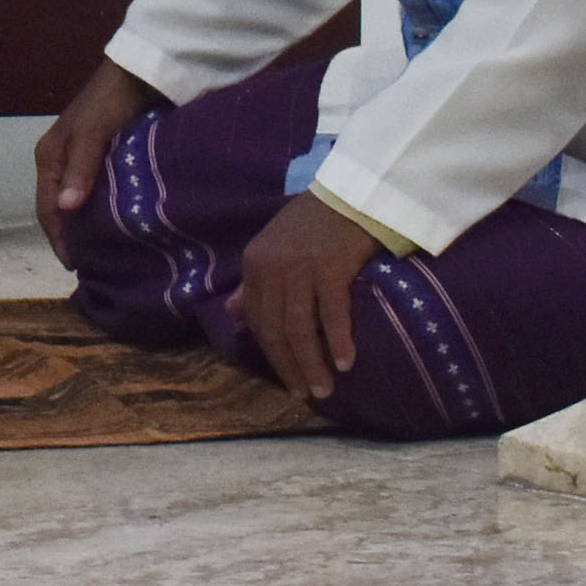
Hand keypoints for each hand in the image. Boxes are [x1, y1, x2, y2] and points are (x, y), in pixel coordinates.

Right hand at [31, 61, 165, 265]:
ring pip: (76, 202)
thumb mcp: (93, 134)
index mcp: (48, 157)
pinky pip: (94, 192)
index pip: (46, 210)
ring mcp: (80, 160)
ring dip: (86, 226)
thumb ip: (81, 169)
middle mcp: (59, 162)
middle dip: (70, 237)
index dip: (58, 239)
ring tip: (104, 250)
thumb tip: (65, 209)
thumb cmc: (111, 102)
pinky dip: (101, 212)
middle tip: (92, 264)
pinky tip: (116, 224)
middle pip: (58, 209)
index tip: (75, 265)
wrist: (138, 72)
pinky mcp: (101, 158)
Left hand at [234, 193, 383, 403]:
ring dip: (312, 363)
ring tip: (324, 388)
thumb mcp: (274, 248)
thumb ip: (255, 283)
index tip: (288, 379)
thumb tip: (233, 312)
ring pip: (300, 328)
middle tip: (307, 394)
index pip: (258, 321)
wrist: (352, 192)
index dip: (272, 355)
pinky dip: (338, 341)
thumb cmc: (316, 222)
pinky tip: (345, 363)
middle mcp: (271, 268)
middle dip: (291, 367)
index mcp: (255, 265)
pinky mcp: (330, 267)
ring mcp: (299, 268)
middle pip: (276, 330)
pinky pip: (332, 314)